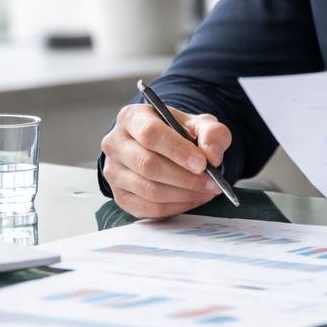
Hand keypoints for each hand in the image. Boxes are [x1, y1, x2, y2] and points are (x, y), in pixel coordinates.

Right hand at [100, 103, 231, 217]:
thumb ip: (211, 134)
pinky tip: (192, 199)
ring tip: (205, 191)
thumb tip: (212, 156)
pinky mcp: (120, 196)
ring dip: (183, 194)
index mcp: (132, 117)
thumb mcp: (199, 124)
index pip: (150, 133)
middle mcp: (115, 143)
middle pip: (148, 165)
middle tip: (211, 182)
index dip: (177, 150)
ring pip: (148, 190)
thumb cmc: (178, 133)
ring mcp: (113, 172)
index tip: (202, 164)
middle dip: (185, 178)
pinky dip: (175, 207)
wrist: (163, 147)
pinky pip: (148, 209)